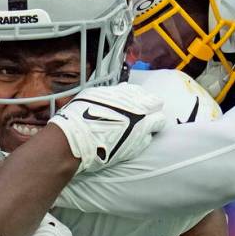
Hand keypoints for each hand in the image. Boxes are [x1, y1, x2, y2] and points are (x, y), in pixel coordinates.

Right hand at [49, 83, 164, 172]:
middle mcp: (139, 109)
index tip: (139, 103)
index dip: (143, 99)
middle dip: (152, 110)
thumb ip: (114, 93)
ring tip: (139, 129)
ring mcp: (141, 128)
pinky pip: (147, 140)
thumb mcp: (95, 95)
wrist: (76, 138)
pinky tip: (131, 140)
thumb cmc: (80, 115)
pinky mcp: (137, 146)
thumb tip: (123, 90)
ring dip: (151, 125)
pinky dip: (142, 139)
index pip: (146, 94)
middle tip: (143, 115)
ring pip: (158, 123)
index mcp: (129, 95)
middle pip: (157, 106)